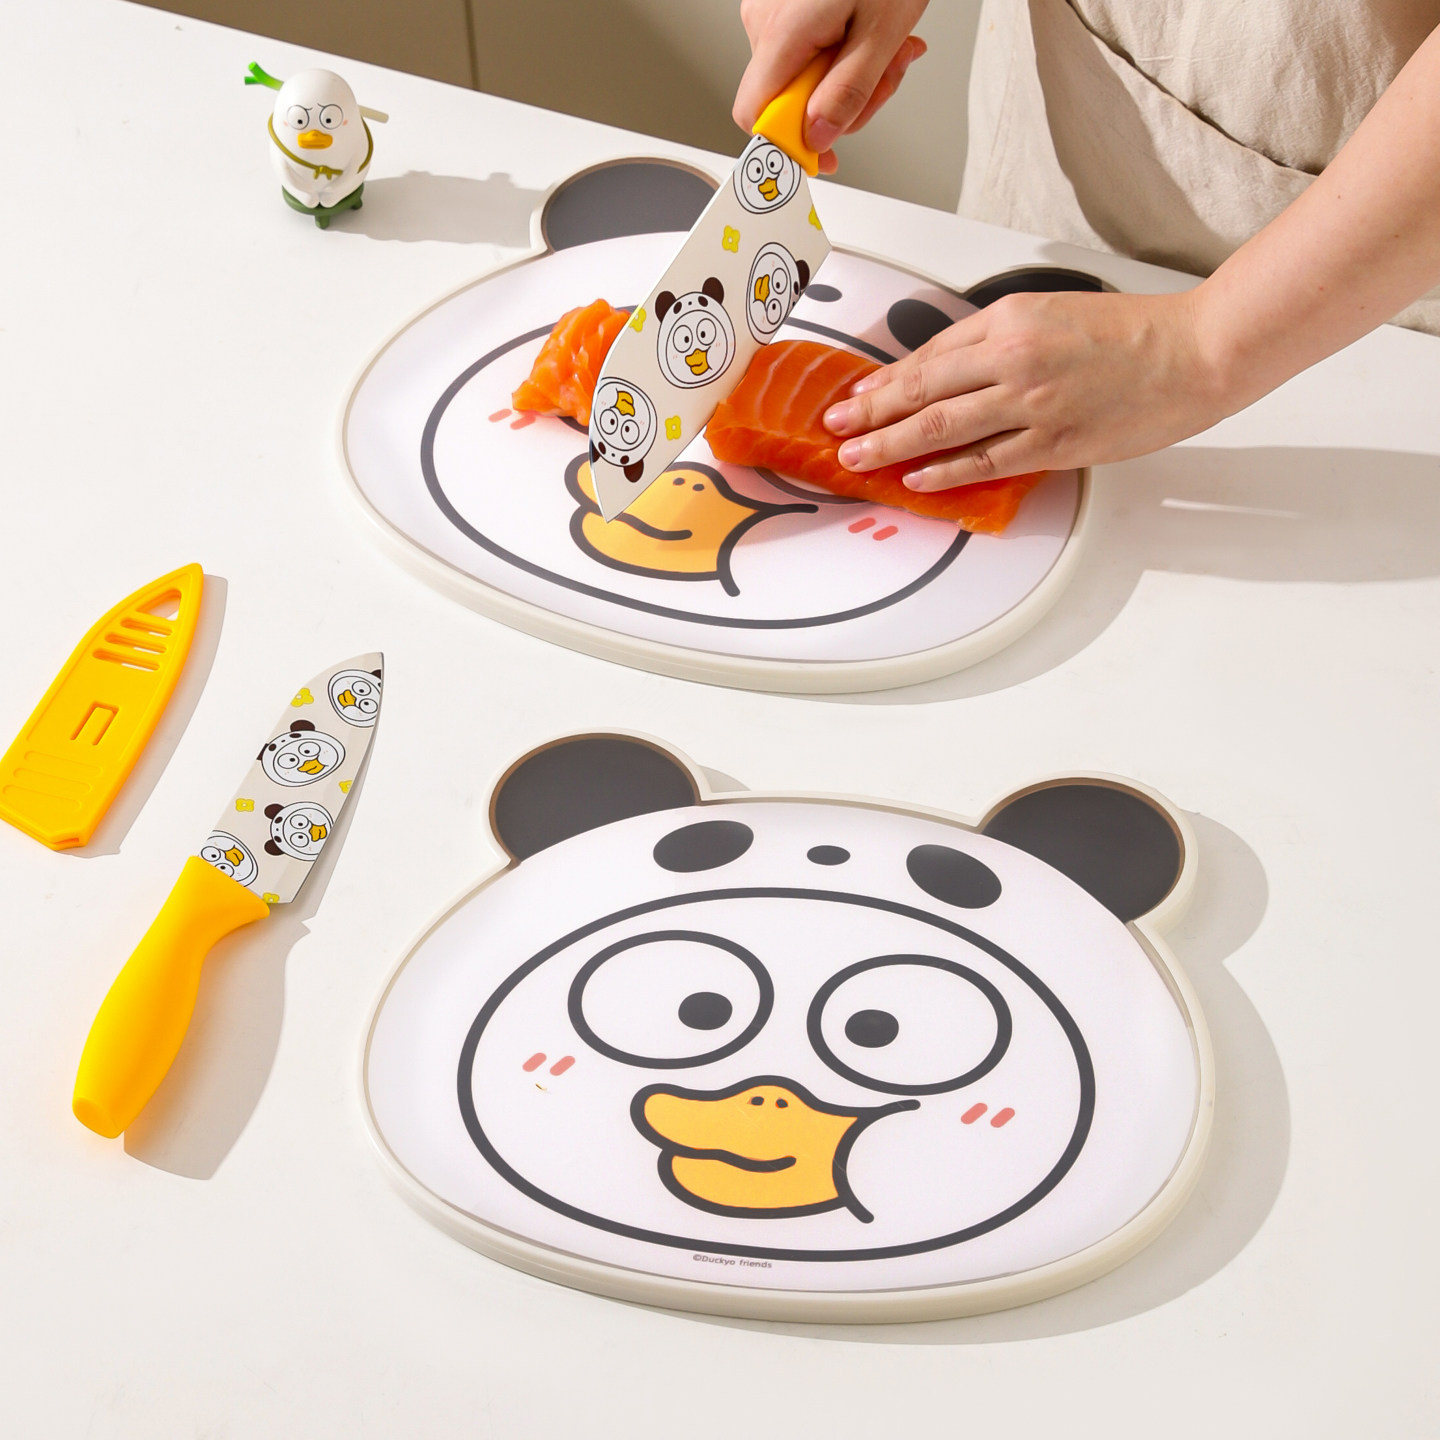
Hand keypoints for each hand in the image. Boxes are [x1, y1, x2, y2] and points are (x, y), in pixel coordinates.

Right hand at [734, 0, 928, 173]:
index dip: (790, 143)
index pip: (757, 117)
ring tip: (887, 47)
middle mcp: (764, 22)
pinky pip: (807, 50)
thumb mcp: (881, 32)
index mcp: (782, 33)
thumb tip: (820, 136)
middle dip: (840, 102)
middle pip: (788, 100)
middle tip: (885, 78)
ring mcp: (771, 11)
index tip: (825, 152)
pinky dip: (842, 52)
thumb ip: (850, 91)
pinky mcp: (784, 6)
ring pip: (803, 77)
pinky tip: (868, 32)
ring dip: (849, 76)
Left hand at [822, 290, 1238, 486]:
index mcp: (1010, 318)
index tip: (855, 395)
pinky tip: (916, 478)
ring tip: (857, 456)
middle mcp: (1013, 358)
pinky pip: (984, 460)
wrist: (1193, 352)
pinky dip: (944, 471)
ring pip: (940, 427)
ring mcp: (1031, 404)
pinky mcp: (1052, 443)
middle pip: (920, 389)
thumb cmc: (1131, 332)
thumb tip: (947, 370)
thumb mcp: (1053, 312)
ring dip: (890, 444)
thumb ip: (998, 339)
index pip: (929, 355)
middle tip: (835, 429)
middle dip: (868, 412)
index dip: (884, 380)